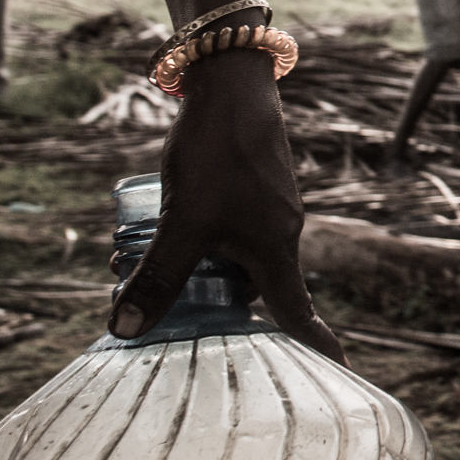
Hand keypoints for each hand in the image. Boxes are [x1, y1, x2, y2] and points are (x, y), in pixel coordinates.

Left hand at [107, 48, 346, 363]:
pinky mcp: (252, 187)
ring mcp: (268, 209)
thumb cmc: (216, 154)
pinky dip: (195, 236)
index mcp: (275, 251)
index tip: (335, 373)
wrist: (231, 85)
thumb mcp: (180, 222)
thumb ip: (155, 277)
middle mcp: (279, 234)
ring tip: (130, 255)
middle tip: (141, 298)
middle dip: (197, 299)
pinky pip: (226, 229)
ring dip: (187, 263)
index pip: (298, 315)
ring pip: (229, 256)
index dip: (315, 347)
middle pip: (246, 289)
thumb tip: (123, 330)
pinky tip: (162, 217)